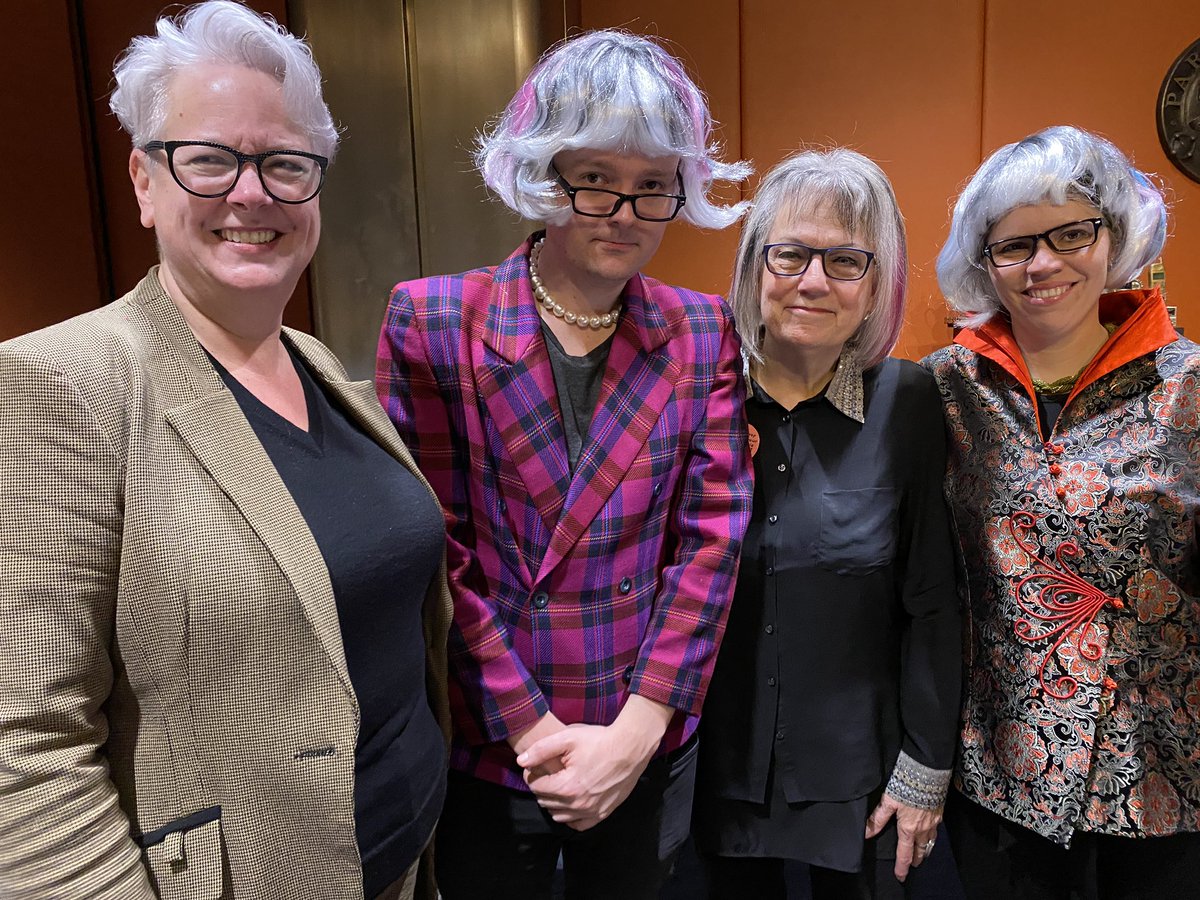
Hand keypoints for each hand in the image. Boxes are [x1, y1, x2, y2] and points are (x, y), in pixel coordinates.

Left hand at [515, 695, 672, 830]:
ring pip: (559, 815)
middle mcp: (577, 805)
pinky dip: (571, 816)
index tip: (536, 766)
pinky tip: (571, 802)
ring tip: (559, 785)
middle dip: (542, 788)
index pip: (536, 788)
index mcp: (566, 787)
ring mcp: (592, 812)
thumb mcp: (567, 738)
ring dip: (554, 803)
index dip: (533, 775)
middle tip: (548, 774)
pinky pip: (578, 825)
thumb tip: (521, 761)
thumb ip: (541, 750)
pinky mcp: (603, 813)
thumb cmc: (599, 740)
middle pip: (546, 802)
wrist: (630, 747)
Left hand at [864, 793, 942, 881]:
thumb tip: (867, 833)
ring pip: (930, 842)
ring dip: (925, 849)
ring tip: (922, 853)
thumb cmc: (906, 786)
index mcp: (908, 829)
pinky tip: (930, 833)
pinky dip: (932, 836)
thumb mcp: (888, 802)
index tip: (900, 876)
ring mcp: (933, 822)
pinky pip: (936, 831)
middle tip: (913, 865)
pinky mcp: (939, 813)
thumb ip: (877, 818)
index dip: (902, 866)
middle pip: (920, 850)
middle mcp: (922, 829)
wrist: (927, 773)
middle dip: (916, 859)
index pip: (904, 854)